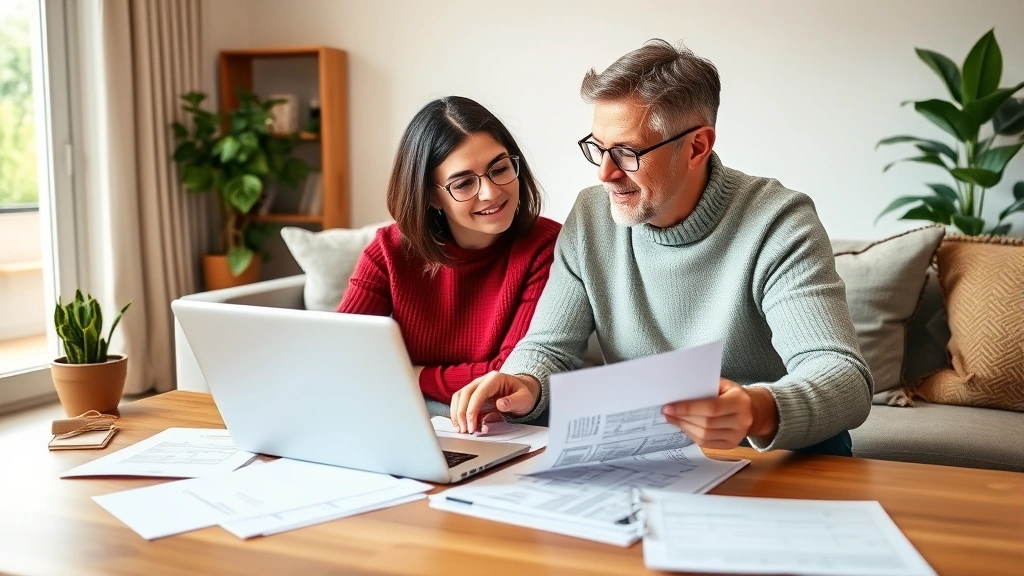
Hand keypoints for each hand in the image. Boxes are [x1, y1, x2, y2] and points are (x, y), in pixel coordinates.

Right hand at [450, 372, 539, 433]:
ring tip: (461, 430)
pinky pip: (460, 403)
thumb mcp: (524, 399)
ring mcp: (476, 387)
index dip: (471, 410)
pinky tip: (463, 425)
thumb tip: (501, 404)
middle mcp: (482, 381)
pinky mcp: (473, 395)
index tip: (472, 426)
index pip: (477, 393)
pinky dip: (458, 414)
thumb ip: (514, 401)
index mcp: (494, 379)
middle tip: (465, 431)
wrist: (521, 392)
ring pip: (458, 398)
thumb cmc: (522, 395)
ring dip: (457, 414)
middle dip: (461, 414)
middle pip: (464, 394)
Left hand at [661, 378, 778, 449]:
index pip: (711, 407)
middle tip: (666, 412)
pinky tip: (683, 426)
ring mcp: (738, 435)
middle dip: (682, 418)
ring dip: (684, 427)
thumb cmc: (732, 394)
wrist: (754, 410)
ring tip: (672, 419)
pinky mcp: (731, 445)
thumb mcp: (724, 384)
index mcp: (740, 402)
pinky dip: (692, 435)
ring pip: (704, 435)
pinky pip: (707, 443)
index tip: (669, 406)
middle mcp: (742, 421)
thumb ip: (704, 388)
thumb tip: (678, 394)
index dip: (688, 408)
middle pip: (706, 423)